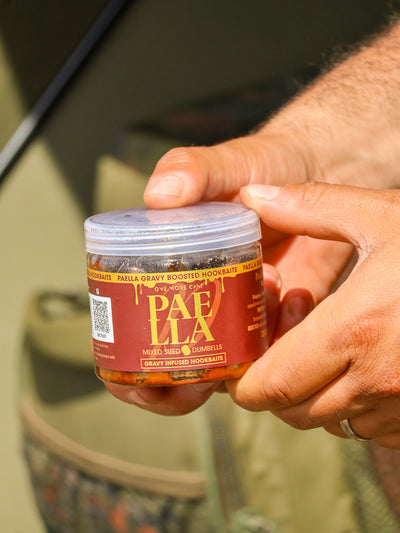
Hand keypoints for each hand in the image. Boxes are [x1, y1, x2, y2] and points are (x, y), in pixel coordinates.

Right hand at [106, 133, 349, 413]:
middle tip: (196, 379)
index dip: (124, 367)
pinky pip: (274, 355)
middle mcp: (195, 300)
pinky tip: (293, 296)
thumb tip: (159, 193)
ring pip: (222, 371)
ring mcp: (236, 315)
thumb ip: (195, 170)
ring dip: (236, 364)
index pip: (127, 334)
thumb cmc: (263, 167)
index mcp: (165, 270)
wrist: (319, 172)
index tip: (139, 380)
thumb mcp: (226, 165)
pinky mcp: (275, 321)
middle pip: (168, 369)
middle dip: (175, 390)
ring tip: (263, 298)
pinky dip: (282, 340)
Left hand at [230, 181, 399, 448]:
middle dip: (275, 389)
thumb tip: (254, 197)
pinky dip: (357, 406)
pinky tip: (366, 366)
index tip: (240, 366)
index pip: (272, 385)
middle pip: (294, 410)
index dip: (246, 384)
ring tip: (322, 354)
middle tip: (276, 354)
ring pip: (333, 421)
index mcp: (354, 330)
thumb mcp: (382, 216)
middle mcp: (378, 378)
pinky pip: (374, 428)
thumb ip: (311, 208)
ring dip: (315, 396)